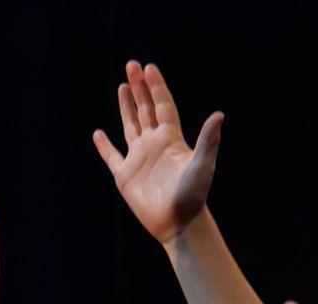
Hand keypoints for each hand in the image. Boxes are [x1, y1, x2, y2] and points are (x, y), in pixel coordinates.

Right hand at [91, 61, 220, 247]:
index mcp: (171, 138)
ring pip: (130, 125)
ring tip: (122, 86)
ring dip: (126, 107)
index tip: (149, 68)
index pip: (163, 104)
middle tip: (132, 65)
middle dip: (139, 87)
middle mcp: (154, 144)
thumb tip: (218, 115)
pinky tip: (98, 134)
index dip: (156, 86)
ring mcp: (139, 158)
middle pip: (146, 108)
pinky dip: (104, 145)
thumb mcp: (202, 165)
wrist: (177, 223)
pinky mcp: (125, 176)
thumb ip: (207, 139)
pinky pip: (112, 156)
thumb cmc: (193, 195)